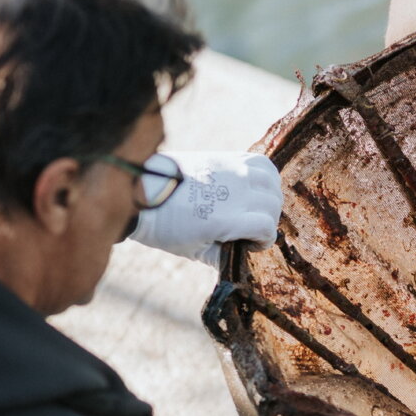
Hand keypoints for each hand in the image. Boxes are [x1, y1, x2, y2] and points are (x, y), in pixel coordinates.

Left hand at [129, 150, 282, 264]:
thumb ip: (220, 257)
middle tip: (252, 228)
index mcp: (226, 220)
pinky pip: (260, 162)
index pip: (267, 227)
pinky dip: (265, 175)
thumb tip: (238, 257)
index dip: (264, 241)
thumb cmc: (165, 226)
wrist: (142, 190)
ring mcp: (232, 171)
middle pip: (273, 204)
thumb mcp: (193, 250)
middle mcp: (234, 193)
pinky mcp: (226, 157)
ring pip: (272, 181)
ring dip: (270, 196)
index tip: (251, 245)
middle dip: (268, 220)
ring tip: (256, 205)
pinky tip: (254, 185)